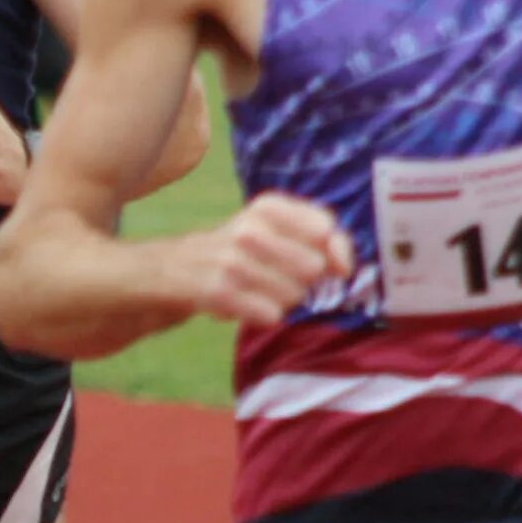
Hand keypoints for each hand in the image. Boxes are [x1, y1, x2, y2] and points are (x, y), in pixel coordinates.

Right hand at [173, 194, 353, 326]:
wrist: (177, 267)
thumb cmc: (242, 249)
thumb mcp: (276, 228)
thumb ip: (323, 238)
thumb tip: (343, 267)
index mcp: (268, 207)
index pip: (325, 229)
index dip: (337, 253)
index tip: (332, 265)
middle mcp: (250, 228)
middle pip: (313, 268)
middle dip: (305, 280)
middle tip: (280, 277)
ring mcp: (232, 261)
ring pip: (294, 295)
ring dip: (283, 300)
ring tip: (259, 289)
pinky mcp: (219, 292)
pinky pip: (272, 315)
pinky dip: (265, 316)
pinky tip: (247, 304)